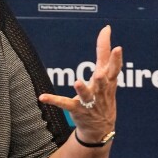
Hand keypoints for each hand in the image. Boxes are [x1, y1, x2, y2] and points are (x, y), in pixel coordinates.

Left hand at [39, 25, 122, 144]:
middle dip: (102, 78)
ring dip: (82, 90)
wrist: (101, 128)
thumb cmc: (103, 96)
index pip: (114, 67)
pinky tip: (42, 97)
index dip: (115, 56)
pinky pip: (64, 103)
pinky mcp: (77, 109)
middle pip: (103, 83)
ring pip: (86, 95)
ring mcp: (89, 101)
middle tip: (100, 73)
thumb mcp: (107, 76)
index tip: (115, 43)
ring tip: (77, 83)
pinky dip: (53, 100)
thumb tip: (106, 29)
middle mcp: (100, 91)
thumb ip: (104, 54)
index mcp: (108, 82)